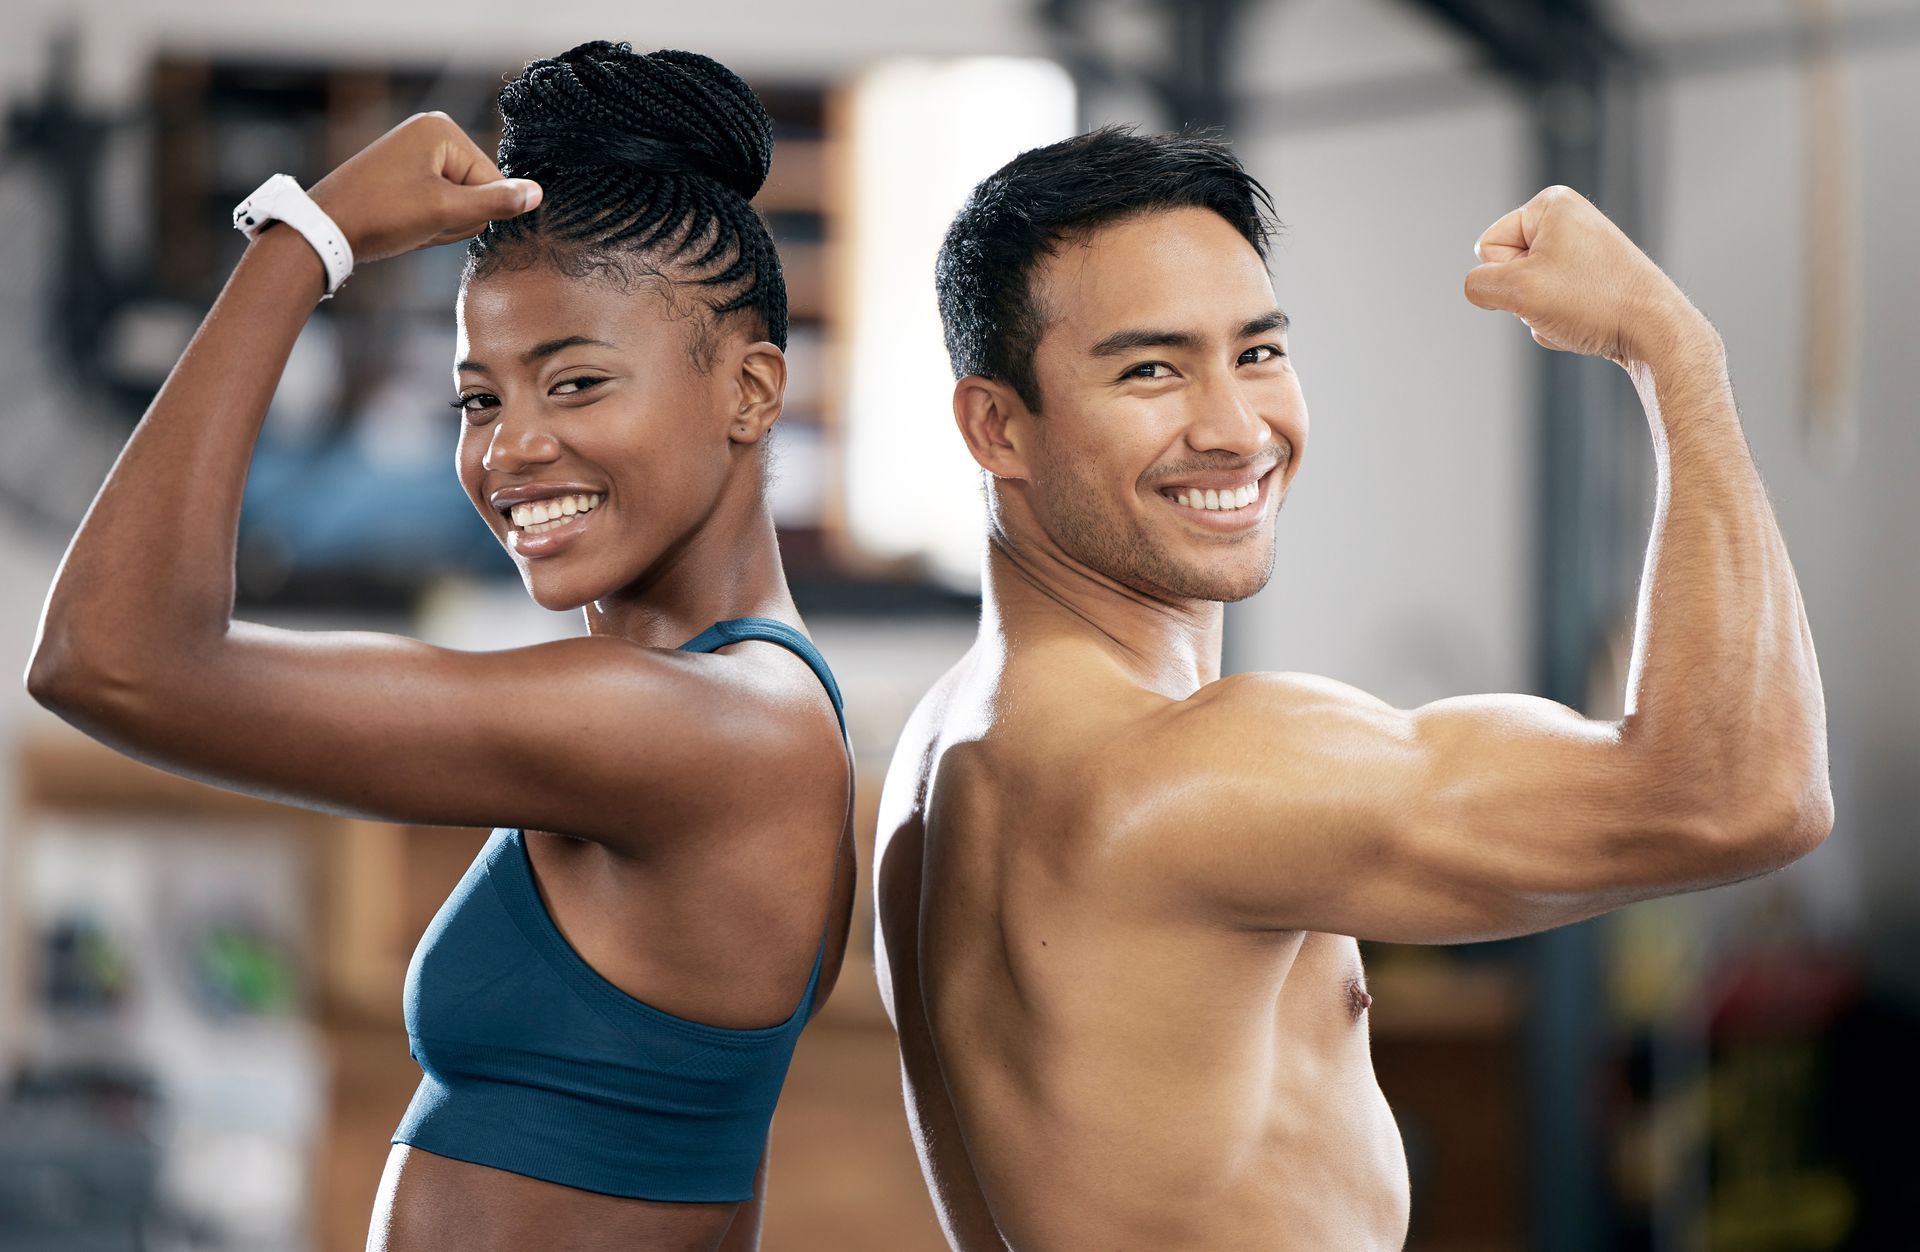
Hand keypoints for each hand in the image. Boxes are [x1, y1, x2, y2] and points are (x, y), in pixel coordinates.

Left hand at [306, 112, 541, 265]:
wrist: (324, 230)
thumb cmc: (381, 215)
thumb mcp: (445, 212)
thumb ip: (496, 203)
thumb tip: (538, 194)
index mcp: (442, 130)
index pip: (493, 182)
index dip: (472, 213)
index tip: (434, 217)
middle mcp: (430, 133)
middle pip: (476, 191)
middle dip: (454, 218)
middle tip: (418, 222)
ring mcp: (415, 152)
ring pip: (458, 203)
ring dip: (439, 224)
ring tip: (407, 224)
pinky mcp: (404, 172)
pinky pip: (437, 203)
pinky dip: (425, 222)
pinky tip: (401, 224)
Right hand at [1463, 185, 1714, 368]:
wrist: (1655, 329)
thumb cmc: (1595, 302)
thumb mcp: (1518, 290)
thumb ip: (1479, 285)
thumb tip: (1480, 289)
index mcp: (1551, 203)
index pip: (1488, 246)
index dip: (1505, 275)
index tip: (1543, 283)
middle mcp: (1569, 218)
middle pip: (1508, 268)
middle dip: (1524, 295)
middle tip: (1561, 300)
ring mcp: (1584, 248)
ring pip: (1529, 290)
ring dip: (1541, 312)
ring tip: (1577, 312)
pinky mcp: (1594, 276)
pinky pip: (1552, 302)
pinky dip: (1560, 318)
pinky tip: (1587, 320)